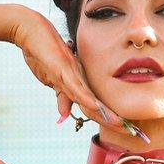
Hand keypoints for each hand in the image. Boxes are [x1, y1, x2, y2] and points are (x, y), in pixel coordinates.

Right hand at [10, 9, 126, 132]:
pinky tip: (95, 106)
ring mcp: (72, 73)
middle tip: (133, 132)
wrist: (29, 31)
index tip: (125, 130)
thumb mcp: (52, 80)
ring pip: (90, 99)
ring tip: (121, 124)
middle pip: (98, 107)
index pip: (97, 107)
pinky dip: (85, 97)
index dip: (110, 119)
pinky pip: (75, 85)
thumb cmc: (42, 53)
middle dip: (114, 121)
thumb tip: (65, 115)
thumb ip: (61, 96)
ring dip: (105, 113)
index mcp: (80, 82)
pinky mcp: (62, 68)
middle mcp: (80, 79)